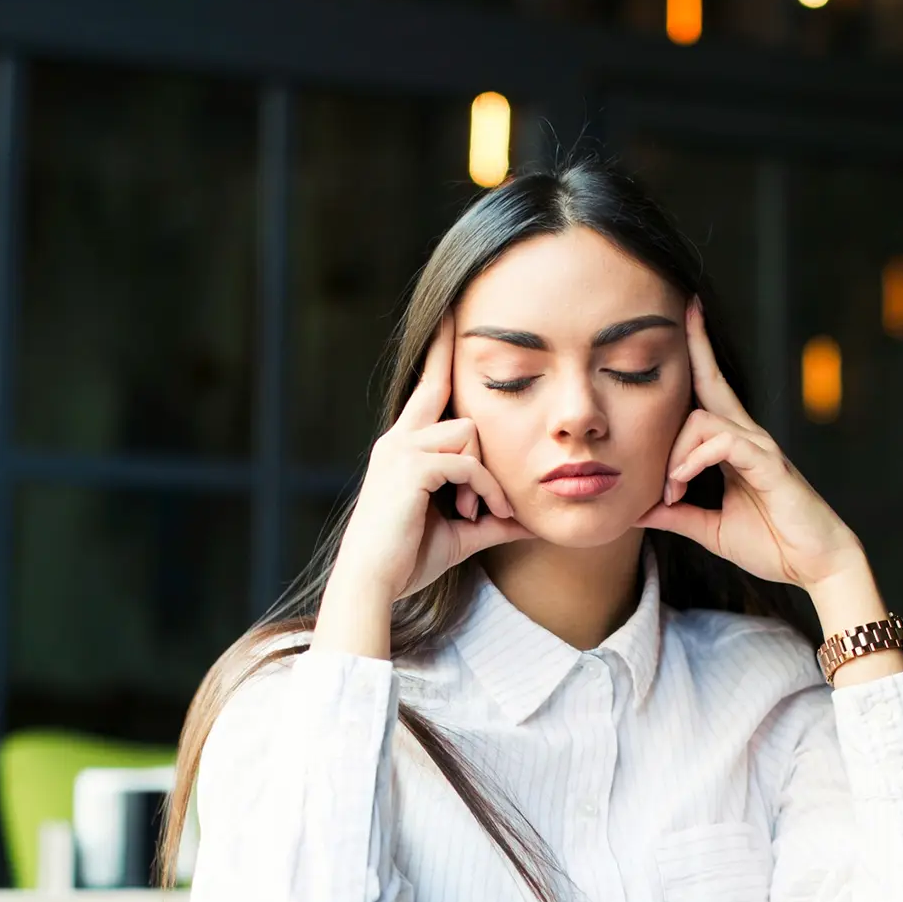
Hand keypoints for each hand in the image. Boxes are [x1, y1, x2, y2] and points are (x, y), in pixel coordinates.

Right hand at [332, 313, 533, 603]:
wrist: (372, 585)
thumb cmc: (407, 560)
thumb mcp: (460, 534)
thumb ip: (492, 519)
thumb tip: (530, 520)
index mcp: (403, 448)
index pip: (427, 389)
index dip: (439, 353)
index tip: (452, 317)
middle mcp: (397, 440)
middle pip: (445, 392)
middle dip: (453, 366)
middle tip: (466, 367)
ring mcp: (401, 450)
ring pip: (468, 432)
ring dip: (487, 475)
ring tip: (484, 513)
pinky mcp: (410, 468)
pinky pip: (467, 463)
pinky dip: (485, 490)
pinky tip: (484, 515)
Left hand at [636, 297, 863, 592]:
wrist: (814, 565)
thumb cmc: (771, 543)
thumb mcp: (709, 529)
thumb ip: (675, 515)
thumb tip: (638, 509)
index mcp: (734, 448)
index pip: (709, 393)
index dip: (696, 357)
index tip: (684, 319)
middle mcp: (748, 438)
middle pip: (713, 382)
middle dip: (697, 345)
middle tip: (686, 308)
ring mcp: (761, 448)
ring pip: (704, 421)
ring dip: (675, 454)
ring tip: (669, 491)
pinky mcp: (769, 466)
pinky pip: (724, 445)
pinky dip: (693, 460)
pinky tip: (680, 483)